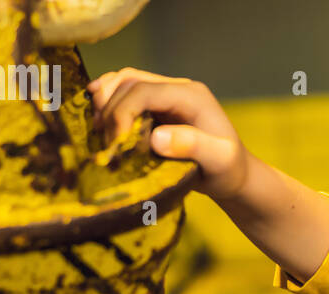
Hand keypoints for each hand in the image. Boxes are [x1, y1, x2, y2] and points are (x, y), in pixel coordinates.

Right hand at [88, 67, 248, 199]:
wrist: (232, 176)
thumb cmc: (228, 170)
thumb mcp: (219, 161)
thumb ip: (193, 146)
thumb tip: (156, 138)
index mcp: (191, 96)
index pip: (144, 90)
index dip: (122, 111)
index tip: (116, 143)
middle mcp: (177, 89)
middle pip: (129, 83)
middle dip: (110, 109)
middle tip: (106, 143)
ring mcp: (165, 96)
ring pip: (123, 85)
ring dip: (105, 103)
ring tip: (97, 130)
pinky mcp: (156, 108)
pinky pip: (125, 97)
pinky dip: (108, 106)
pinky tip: (98, 123)